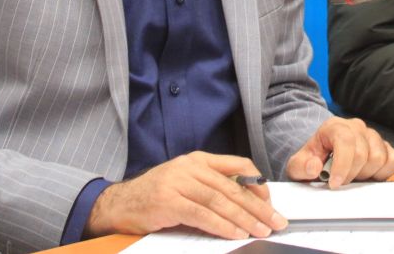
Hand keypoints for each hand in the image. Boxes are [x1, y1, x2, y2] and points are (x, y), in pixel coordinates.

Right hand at [84, 152, 286, 239]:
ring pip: (221, 201)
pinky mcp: (169, 201)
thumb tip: (245, 203)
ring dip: (244, 218)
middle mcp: (191, 167)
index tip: (270, 202)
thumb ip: (211, 186)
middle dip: (258, 207)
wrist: (118, 204)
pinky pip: (203, 215)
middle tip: (275, 221)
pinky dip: (222, 225)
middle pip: (233, 187)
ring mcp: (179, 183)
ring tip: (261, 230)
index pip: (238, 164)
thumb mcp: (186, 182)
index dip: (258, 183)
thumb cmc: (155, 196)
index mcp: (199, 160)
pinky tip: (236, 233)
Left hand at [285, 117, 393, 187]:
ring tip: (353, 177)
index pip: (345, 140)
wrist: (323, 156)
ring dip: (365, 175)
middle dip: (351, 174)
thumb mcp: (298, 165)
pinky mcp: (386, 147)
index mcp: (334, 126)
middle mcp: (356, 127)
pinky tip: (368, 176)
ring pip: (379, 158)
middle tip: (341, 181)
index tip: (334, 184)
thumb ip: (301, 166)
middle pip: (363, 154)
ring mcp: (373, 136)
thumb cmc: (313, 160)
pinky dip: (383, 173)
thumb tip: (314, 167)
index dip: (342, 165)